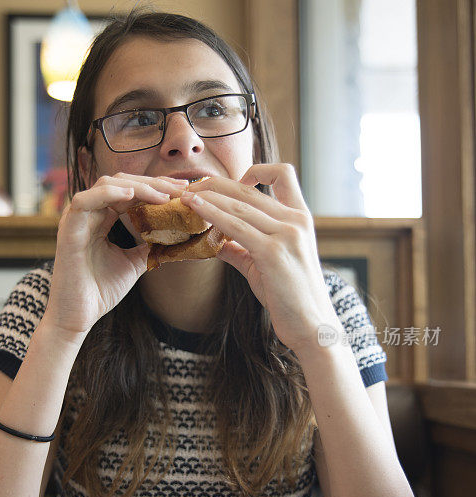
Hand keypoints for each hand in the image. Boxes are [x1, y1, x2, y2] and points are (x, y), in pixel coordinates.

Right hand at [44, 173, 188, 338]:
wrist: (78, 316)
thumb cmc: (100, 291)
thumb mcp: (133, 263)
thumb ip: (149, 246)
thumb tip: (176, 235)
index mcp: (101, 218)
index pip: (130, 191)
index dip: (157, 188)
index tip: (184, 191)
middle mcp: (88, 213)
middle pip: (122, 183)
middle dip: (153, 183)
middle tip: (181, 188)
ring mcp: (76, 218)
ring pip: (106, 185)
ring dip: (138, 186)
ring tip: (164, 194)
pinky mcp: (67, 228)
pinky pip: (85, 200)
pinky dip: (108, 193)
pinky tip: (131, 195)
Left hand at [183, 166, 340, 352]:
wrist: (312, 327)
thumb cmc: (290, 297)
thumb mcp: (267, 265)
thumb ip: (243, 249)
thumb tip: (215, 243)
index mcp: (300, 217)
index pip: (283, 174)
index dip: (257, 169)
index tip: (235, 181)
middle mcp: (296, 220)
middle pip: (249, 189)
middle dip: (215, 184)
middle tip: (190, 187)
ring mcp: (287, 235)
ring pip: (239, 205)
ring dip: (207, 197)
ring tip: (184, 197)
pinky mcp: (272, 253)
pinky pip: (235, 226)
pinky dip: (211, 214)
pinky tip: (195, 210)